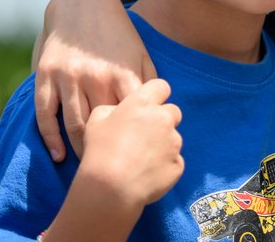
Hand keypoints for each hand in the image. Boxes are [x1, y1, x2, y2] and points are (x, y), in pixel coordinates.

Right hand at [34, 0, 156, 161]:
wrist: (81, 5)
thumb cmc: (116, 34)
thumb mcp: (139, 53)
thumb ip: (148, 81)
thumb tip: (161, 110)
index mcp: (122, 73)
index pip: (130, 117)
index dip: (132, 141)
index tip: (135, 160)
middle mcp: (95, 76)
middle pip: (101, 127)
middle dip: (105, 153)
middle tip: (110, 173)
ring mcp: (68, 77)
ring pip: (73, 124)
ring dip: (79, 150)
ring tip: (87, 168)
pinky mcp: (46, 75)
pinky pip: (45, 113)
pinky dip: (50, 138)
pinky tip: (57, 155)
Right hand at [44, 80, 184, 239]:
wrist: (110, 188)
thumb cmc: (99, 151)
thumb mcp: (96, 120)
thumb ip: (113, 108)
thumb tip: (120, 110)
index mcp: (144, 103)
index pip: (161, 86)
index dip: (155, 95)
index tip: (147, 106)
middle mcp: (163, 118)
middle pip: (173, 111)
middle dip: (162, 120)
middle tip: (143, 136)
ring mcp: (174, 142)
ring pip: (174, 138)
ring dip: (163, 144)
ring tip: (141, 160)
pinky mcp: (178, 165)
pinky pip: (174, 161)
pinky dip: (164, 166)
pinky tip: (146, 174)